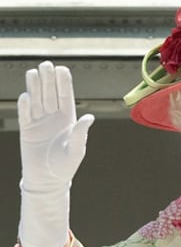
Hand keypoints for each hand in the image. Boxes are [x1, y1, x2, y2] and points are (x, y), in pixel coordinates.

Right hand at [18, 60, 93, 191]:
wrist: (47, 180)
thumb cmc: (65, 167)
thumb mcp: (76, 151)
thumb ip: (80, 134)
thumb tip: (89, 118)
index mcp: (68, 119)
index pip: (65, 96)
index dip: (63, 83)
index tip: (62, 69)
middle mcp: (53, 117)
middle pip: (50, 93)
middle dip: (48, 79)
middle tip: (46, 65)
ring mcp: (39, 122)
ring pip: (36, 99)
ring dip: (35, 86)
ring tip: (34, 73)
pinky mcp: (26, 129)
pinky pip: (24, 114)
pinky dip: (25, 105)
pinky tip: (26, 96)